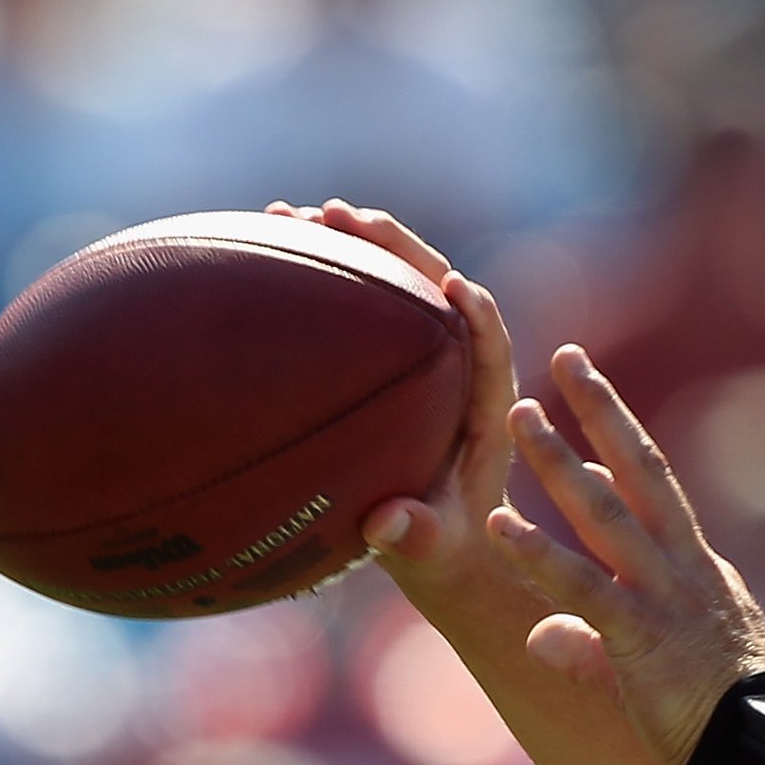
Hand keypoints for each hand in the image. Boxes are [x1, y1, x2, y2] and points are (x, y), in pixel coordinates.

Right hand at [267, 200, 514, 614]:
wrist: (445, 550)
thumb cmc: (446, 550)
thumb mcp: (434, 549)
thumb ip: (417, 537)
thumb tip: (385, 525)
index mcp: (489, 409)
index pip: (493, 348)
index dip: (479, 315)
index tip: (456, 285)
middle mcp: (460, 370)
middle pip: (437, 288)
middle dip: (394, 248)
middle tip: (340, 214)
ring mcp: (425, 361)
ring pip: (396, 286)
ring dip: (352, 246)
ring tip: (288, 213)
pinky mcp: (392, 362)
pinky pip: (365, 308)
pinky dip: (327, 275)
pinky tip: (271, 249)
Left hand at [487, 345, 764, 764]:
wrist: (759, 754)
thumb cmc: (721, 718)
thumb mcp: (662, 666)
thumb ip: (595, 641)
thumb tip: (544, 633)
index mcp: (694, 568)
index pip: (657, 487)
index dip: (623, 437)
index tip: (592, 396)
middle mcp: (681, 567)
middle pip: (639, 471)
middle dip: (601, 410)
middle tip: (566, 356)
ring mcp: (662, 597)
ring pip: (605, 513)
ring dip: (559, 462)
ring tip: (519, 414)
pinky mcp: (639, 638)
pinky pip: (582, 587)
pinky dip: (538, 555)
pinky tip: (499, 524)